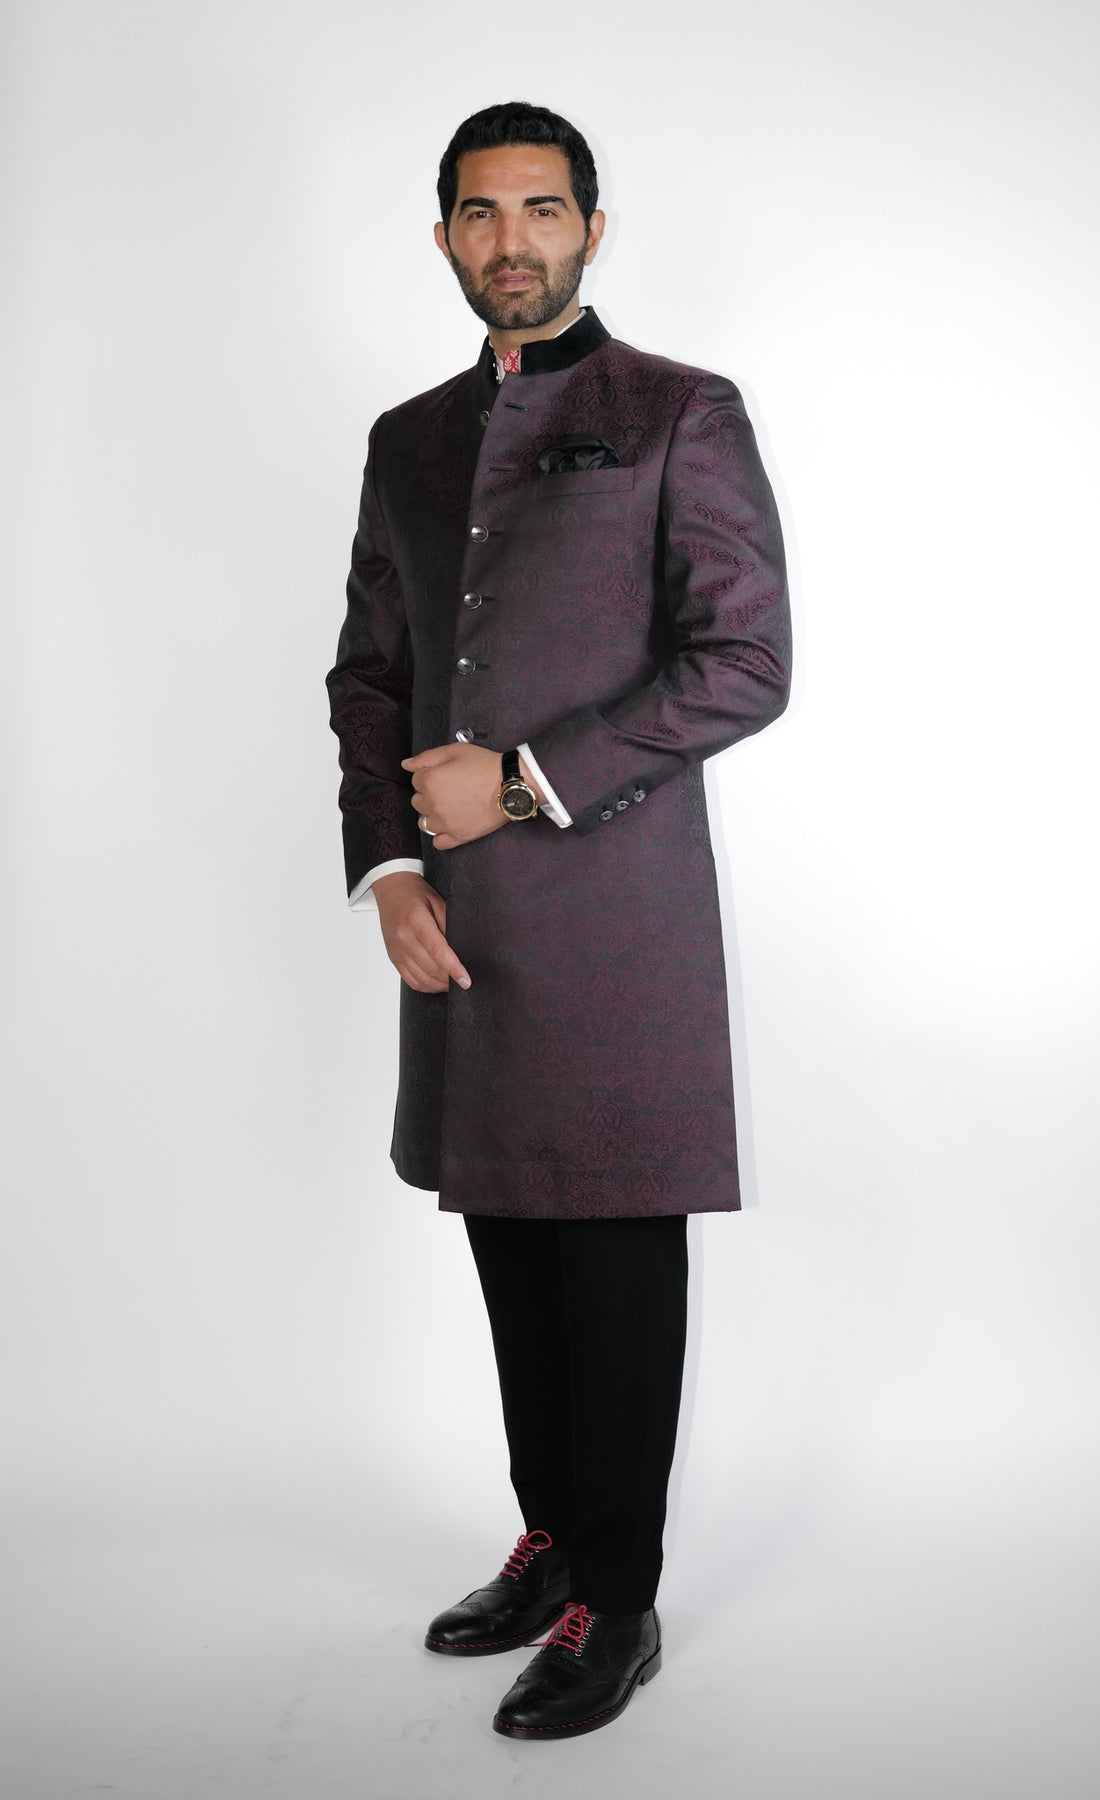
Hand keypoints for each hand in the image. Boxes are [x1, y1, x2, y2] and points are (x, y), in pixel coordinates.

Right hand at [372, 871, 470, 992]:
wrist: (390, 888)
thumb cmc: (415, 893)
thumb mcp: (438, 902)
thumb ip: (448, 926)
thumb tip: (461, 950)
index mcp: (416, 921)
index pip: (439, 951)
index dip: (454, 969)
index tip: (466, 981)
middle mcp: (403, 937)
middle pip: (430, 968)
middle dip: (449, 979)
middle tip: (463, 982)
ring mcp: (396, 949)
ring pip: (420, 978)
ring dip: (438, 985)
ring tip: (452, 984)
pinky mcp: (393, 956)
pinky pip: (409, 979)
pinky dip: (425, 985)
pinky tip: (436, 983)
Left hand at [401, 743, 543, 850]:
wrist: (510, 784)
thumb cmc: (485, 765)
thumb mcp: (455, 751)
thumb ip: (426, 757)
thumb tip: (406, 764)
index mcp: (429, 781)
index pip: (416, 780)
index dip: (429, 775)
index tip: (444, 774)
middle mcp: (433, 804)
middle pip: (417, 802)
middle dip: (429, 794)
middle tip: (449, 789)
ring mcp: (444, 823)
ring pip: (424, 823)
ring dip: (432, 814)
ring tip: (450, 807)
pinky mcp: (458, 836)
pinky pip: (438, 842)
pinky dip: (441, 835)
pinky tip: (450, 824)